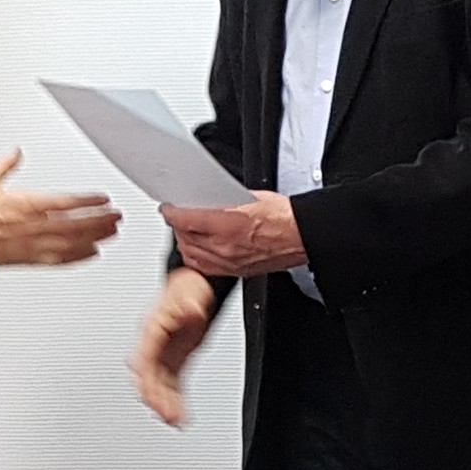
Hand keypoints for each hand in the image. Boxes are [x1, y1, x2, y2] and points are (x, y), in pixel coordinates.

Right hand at [0, 149, 118, 266]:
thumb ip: (5, 166)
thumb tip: (16, 152)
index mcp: (25, 205)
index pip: (66, 202)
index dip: (89, 201)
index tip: (104, 199)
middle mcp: (34, 226)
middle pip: (76, 223)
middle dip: (100, 220)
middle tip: (118, 216)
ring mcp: (34, 245)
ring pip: (73, 242)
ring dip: (96, 236)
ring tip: (112, 231)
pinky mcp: (30, 260)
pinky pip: (61, 260)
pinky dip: (80, 257)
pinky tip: (93, 253)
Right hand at [129, 264, 220, 428]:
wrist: (194, 286)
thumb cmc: (188, 287)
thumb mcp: (191, 292)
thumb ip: (191, 304)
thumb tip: (192, 310)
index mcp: (151, 328)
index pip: (143, 355)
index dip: (143, 374)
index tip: (145, 390)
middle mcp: (153, 344)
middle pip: (148, 376)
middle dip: (155, 396)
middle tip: (167, 414)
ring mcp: (163, 354)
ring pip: (157, 384)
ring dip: (164, 403)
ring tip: (175, 421)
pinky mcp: (174, 360)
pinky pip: (171, 384)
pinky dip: (173, 400)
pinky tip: (179, 414)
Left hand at [166, 190, 308, 277]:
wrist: (302, 237)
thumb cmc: (285, 218)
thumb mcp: (250, 197)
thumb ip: (224, 201)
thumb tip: (209, 199)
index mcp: (227, 225)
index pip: (184, 219)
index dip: (170, 212)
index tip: (168, 208)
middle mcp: (224, 247)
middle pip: (184, 238)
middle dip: (178, 226)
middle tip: (179, 216)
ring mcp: (229, 262)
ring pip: (191, 255)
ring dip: (185, 242)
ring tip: (188, 232)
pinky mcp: (235, 272)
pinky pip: (205, 267)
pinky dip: (197, 257)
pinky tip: (201, 248)